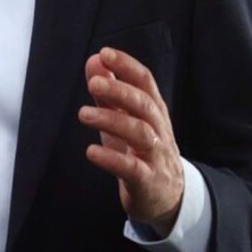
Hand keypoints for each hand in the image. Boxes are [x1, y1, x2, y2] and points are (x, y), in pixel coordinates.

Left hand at [79, 47, 183, 236]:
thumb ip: (109, 92)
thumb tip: (94, 60)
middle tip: (93, 83)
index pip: (145, 82)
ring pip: (140, 133)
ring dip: (112, 120)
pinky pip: (132, 169)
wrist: (168, 198)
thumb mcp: (125, 119)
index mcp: (154, 111)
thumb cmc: (141, 152)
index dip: (127, 66)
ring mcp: (156, 156)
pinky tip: (91, 152)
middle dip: (120, 91)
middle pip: (144, 105)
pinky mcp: (148, 182)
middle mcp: (159, 130)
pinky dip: (112, 159)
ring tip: (83, 114)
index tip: (105, 53)